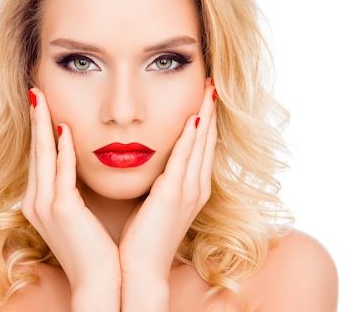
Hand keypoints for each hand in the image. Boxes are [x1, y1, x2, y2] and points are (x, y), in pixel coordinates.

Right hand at [22, 88, 120, 309]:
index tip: (43, 105)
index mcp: (40, 203)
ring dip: (43, 124)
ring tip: (41, 98)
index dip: (39, 130)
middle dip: (35, 119)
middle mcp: (35, 202)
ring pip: (43, 156)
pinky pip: (60, 172)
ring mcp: (45, 207)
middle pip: (35, 151)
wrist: (101, 281)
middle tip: (35, 91)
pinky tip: (64, 127)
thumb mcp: (78, 214)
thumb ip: (72, 189)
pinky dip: (61, 149)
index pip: (39, 158)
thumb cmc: (94, 248)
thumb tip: (77, 165)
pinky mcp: (62, 211)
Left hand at [118, 80, 217, 308]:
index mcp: (191, 190)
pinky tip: (193, 118)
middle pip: (207, 141)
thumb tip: (151, 163)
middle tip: (212, 84)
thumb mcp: (152, 203)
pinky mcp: (173, 197)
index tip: (205, 96)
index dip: (206, 121)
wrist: (140, 270)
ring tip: (208, 90)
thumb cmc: (142, 239)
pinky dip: (190, 138)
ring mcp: (188, 193)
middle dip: (210, 111)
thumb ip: (157, 181)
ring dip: (205, 116)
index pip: (202, 147)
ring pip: (200, 145)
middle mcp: (196, 188)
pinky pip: (184, 160)